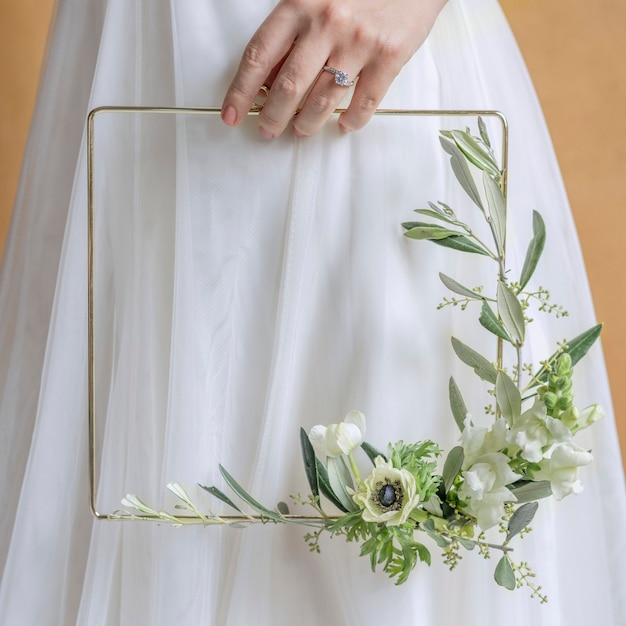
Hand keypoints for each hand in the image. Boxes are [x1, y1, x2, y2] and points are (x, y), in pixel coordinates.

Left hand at [221, 0, 446, 137]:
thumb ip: (290, 36)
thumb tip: (268, 78)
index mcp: (299, 5)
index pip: (259, 55)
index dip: (240, 90)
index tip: (231, 115)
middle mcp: (327, 23)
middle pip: (290, 86)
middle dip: (273, 116)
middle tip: (267, 130)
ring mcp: (359, 42)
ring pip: (323, 100)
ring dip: (307, 123)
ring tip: (300, 130)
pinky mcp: (389, 56)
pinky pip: (364, 102)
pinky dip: (352, 121)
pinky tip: (342, 126)